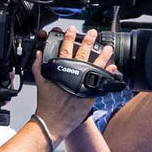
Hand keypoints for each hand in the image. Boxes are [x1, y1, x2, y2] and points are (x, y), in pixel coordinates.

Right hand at [32, 26, 115, 141]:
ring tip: (108, 48)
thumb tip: (38, 55)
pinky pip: (101, 81)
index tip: (72, 30)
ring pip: (95, 66)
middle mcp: (73, 76)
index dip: (68, 38)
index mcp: (60, 71)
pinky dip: (108, 73)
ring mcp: (83, 84)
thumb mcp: (41, 82)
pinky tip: (113, 67)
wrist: (53, 122)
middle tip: (92, 33)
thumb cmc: (47, 104)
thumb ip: (39, 67)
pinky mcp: (90, 94)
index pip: (64, 49)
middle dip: (88, 41)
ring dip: (102, 56)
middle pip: (82, 54)